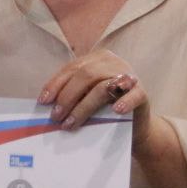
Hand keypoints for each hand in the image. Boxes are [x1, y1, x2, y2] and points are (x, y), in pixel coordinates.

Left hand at [38, 49, 155, 150]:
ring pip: (103, 87)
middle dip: (67, 96)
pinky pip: (133, 94)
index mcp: (97, 60)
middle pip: (85, 75)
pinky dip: (125, 101)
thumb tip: (48, 105)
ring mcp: (129, 76)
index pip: (72, 68)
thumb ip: (73, 95)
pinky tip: (116, 110)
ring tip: (70, 123)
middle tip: (56, 117)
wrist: (135, 127)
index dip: (56, 84)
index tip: (43, 101)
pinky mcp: (142, 92)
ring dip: (83, 107)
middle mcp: (113, 63)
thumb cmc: (105, 111)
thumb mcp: (87, 98)